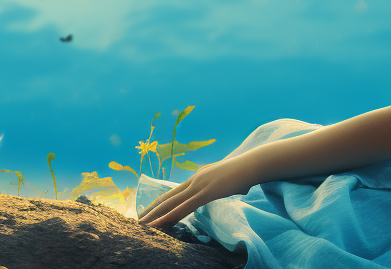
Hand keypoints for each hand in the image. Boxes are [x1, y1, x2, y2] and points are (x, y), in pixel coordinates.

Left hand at [136, 160, 257, 229]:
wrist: (252, 165)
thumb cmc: (243, 173)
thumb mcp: (227, 180)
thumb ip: (222, 185)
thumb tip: (229, 190)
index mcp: (197, 178)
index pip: (174, 193)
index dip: (160, 203)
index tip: (149, 211)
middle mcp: (193, 180)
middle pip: (167, 198)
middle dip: (152, 210)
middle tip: (138, 219)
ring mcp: (199, 186)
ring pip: (172, 204)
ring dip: (156, 216)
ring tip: (143, 224)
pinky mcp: (206, 193)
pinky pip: (185, 207)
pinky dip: (170, 216)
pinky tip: (161, 223)